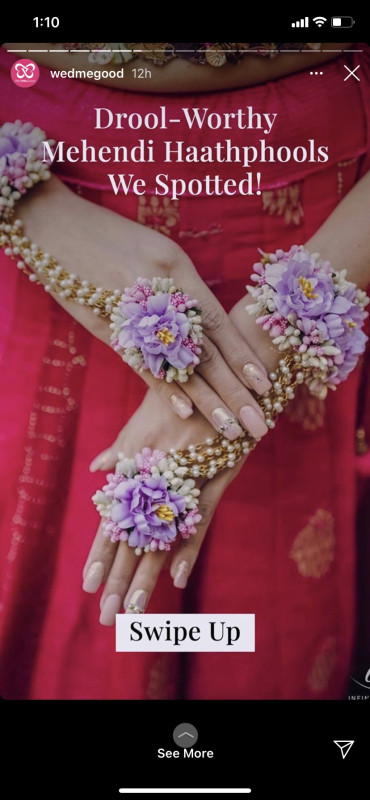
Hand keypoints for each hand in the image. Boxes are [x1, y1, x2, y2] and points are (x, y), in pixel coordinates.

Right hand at [16, 177, 271, 438]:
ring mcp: (132, 306)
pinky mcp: (105, 321)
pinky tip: (185, 410)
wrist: (52, 223)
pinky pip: (139, 360)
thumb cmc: (106, 235)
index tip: (267, 386)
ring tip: (230, 429)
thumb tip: (201, 324)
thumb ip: (177, 287)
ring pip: (178, 361)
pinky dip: (163, 386)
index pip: (218, 322)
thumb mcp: (153, 252)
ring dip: (207, 399)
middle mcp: (161, 288)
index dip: (244, 356)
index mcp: (177, 267)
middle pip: (206, 349)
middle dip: (236, 390)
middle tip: (260, 424)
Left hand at [83, 389, 244, 623]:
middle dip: (118, 577)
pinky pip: (198, 520)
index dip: (100, 553)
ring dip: (145, 575)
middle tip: (105, 614)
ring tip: (132, 609)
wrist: (223, 375)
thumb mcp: (146, 418)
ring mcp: (184, 480)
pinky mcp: (213, 479)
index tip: (87, 585)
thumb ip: (123, 448)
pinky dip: (187, 548)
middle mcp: (155, 478)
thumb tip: (98, 468)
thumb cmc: (183, 395)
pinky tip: (176, 578)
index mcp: (137, 467)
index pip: (114, 520)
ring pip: (160, 537)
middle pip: (132, 537)